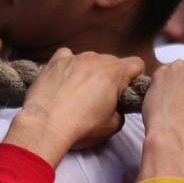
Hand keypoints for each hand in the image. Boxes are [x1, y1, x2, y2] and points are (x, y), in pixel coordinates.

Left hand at [5, 49, 145, 166]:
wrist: (47, 125)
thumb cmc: (81, 127)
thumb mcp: (112, 127)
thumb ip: (120, 113)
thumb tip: (116, 110)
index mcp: (115, 73)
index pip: (136, 63)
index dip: (135, 76)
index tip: (128, 88)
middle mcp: (96, 60)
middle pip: (112, 61)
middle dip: (111, 76)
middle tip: (103, 96)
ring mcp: (74, 58)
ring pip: (90, 58)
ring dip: (90, 71)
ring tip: (80, 91)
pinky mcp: (55, 62)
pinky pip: (66, 55)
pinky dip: (68, 64)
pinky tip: (65, 77)